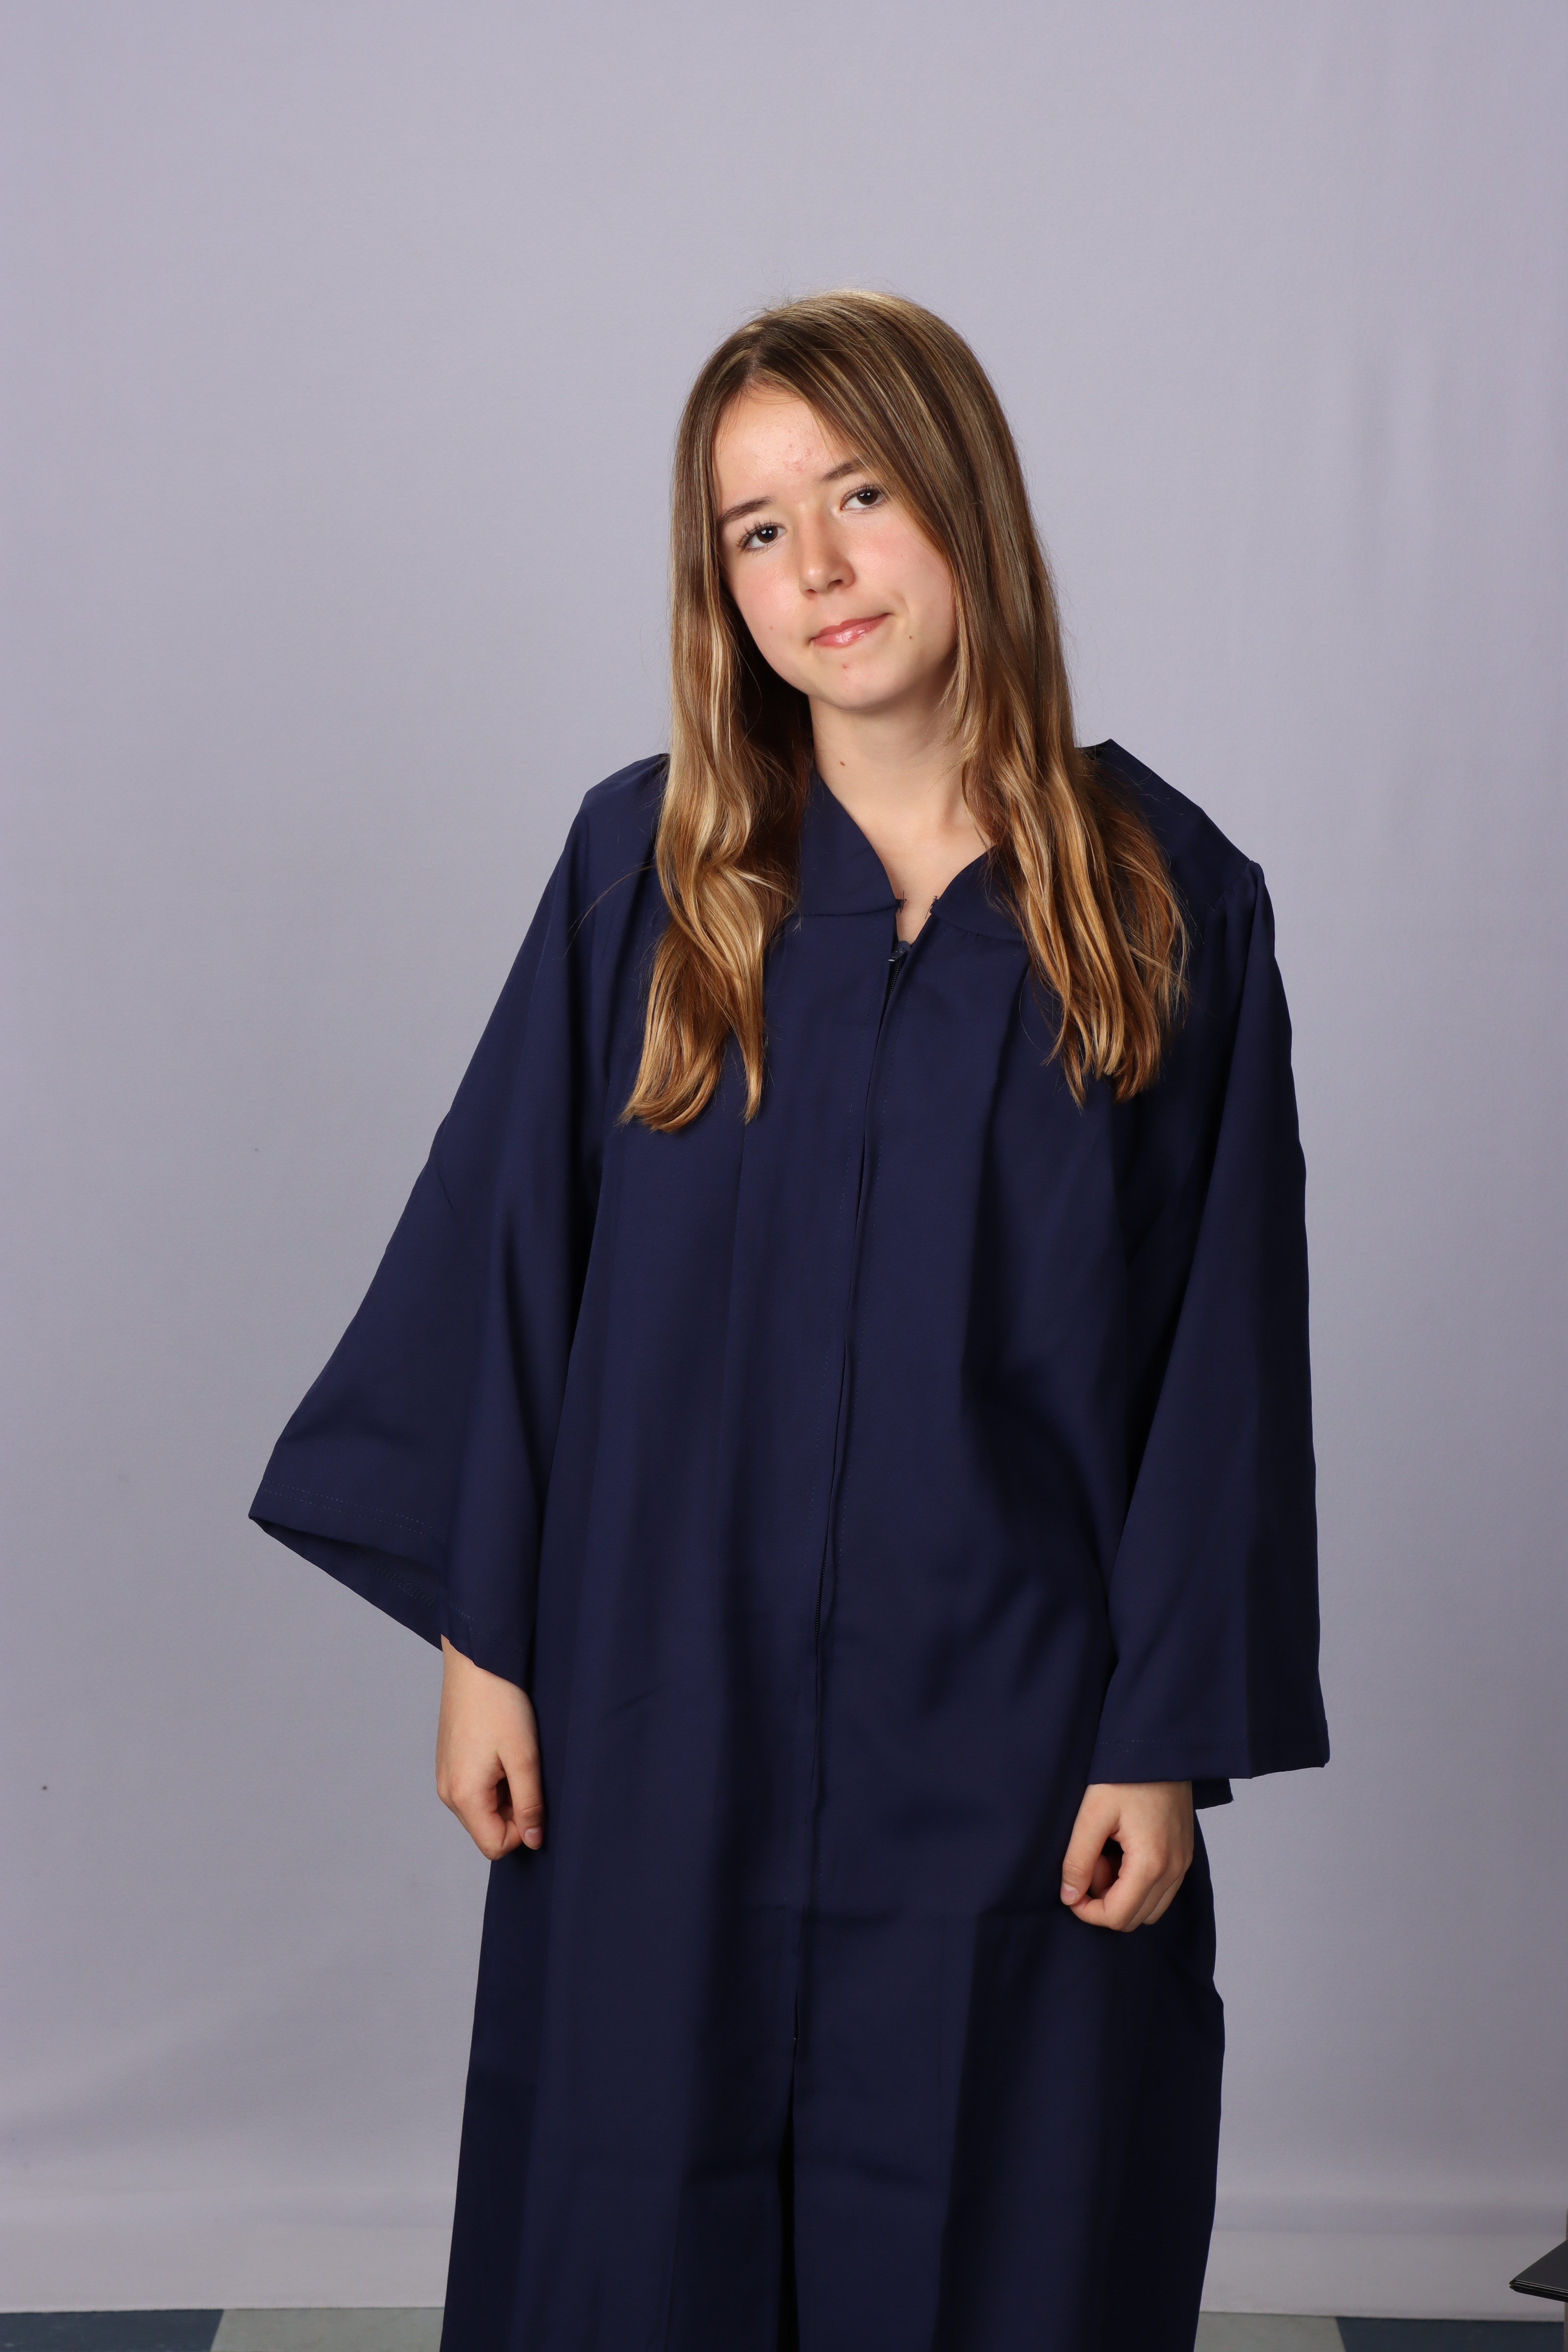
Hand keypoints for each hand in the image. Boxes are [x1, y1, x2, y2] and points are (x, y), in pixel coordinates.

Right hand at [435, 1636, 544, 1859]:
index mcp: (463, 1795)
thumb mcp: (525, 1756)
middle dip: (513, 1812)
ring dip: (504, 1794)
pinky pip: (474, 1789)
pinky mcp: (449, 1761)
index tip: (535, 1796)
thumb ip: (529, 1804)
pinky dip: (493, 1779)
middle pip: (486, 1829)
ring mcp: (445, 1776)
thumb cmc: (501, 1703)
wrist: (476, 1658)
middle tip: (525, 1771)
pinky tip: (501, 1748)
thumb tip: (534, 1841)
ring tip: (513, 1756)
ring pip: (481, 1809)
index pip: (494, 1846)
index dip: (523, 1830)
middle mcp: (447, 1791)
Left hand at [1059, 1781, 1192, 1930]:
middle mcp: (1174, 1870)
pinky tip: (1121, 1850)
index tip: (1070, 1890)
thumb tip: (1069, 1898)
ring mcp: (1183, 1863)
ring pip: (1149, 1907)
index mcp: (1151, 1864)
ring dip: (1121, 1893)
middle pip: (1134, 1918)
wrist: (1158, 1747)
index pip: (1118, 1916)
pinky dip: (1136, 1882)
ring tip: (1105, 1854)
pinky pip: (1160, 1888)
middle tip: (1090, 1861)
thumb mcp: (1092, 1815)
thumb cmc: (1125, 1775)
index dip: (1087, 1912)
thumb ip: (1078, 1861)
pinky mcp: (1184, 1854)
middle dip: (1104, 1900)